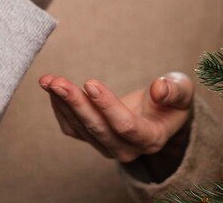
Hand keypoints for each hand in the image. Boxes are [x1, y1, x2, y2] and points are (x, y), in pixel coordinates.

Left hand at [38, 72, 193, 162]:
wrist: (157, 115)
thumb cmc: (169, 101)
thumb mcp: (181, 92)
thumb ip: (175, 90)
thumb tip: (160, 88)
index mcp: (150, 138)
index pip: (126, 126)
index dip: (107, 105)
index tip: (90, 82)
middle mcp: (127, 149)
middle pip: (97, 129)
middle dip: (75, 103)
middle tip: (57, 82)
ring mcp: (106, 146)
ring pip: (80, 127)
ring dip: (61, 102)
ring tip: (48, 80)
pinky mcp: (91, 139)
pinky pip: (70, 127)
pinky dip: (58, 107)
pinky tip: (51, 88)